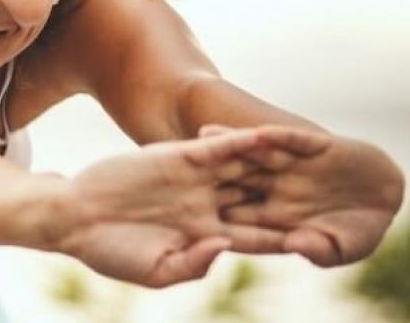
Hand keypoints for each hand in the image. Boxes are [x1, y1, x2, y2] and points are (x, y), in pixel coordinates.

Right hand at [55, 127, 330, 287]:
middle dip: (295, 199)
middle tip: (336, 194)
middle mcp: (207, 205)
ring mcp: (196, 179)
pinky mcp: (181, 155)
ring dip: (281, 164)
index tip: (317, 242)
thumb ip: (194, 262)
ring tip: (317, 156)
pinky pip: (223, 146)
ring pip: (249, 169)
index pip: (256, 238)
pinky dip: (248, 141)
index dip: (286, 239)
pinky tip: (275, 136)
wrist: (73, 216)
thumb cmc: (109, 252)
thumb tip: (227, 246)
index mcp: (205, 237)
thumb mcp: (156, 271)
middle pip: (261, 200)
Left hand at [201, 124, 404, 266]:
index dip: (218, 217)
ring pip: (256, 155)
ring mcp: (294, 166)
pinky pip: (292, 140)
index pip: (241, 218)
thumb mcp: (342, 248)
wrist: (388, 196)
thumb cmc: (359, 231)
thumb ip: (319, 250)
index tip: (190, 219)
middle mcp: (277, 188)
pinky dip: (278, 138)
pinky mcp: (315, 147)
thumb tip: (296, 244)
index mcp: (275, 216)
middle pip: (236, 180)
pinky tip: (259, 132)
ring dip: (232, 144)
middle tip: (178, 167)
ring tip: (204, 133)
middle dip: (210, 174)